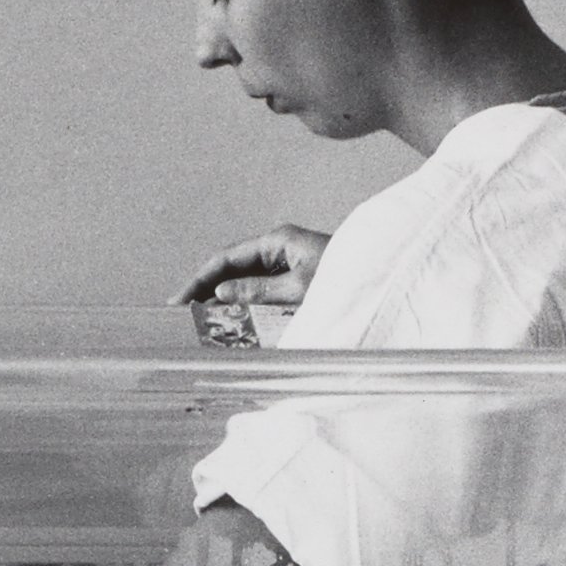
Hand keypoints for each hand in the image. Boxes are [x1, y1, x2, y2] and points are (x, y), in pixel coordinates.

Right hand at [172, 225, 333, 308]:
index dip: (199, 280)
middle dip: (207, 292)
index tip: (178, 300)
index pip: (226, 258)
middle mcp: (279, 249)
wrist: (387, 278)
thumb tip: (221, 293)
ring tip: (201, 323)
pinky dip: (246, 306)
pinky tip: (234, 322)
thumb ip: (258, 292)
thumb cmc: (349, 277)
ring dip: (225, 302)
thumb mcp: (299, 289)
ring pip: (246, 283)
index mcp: (277, 241)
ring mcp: (288, 264)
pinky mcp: (297, 279)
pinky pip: (263, 292)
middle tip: (182, 315)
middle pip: (232, 270)